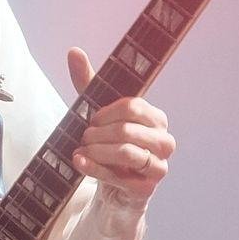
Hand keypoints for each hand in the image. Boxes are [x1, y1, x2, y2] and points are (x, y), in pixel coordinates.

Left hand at [67, 48, 173, 203]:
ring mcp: (159, 166)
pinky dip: (95, 168)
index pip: (132, 106)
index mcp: (157, 119)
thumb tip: (74, 51)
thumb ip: (88, 82)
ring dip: (96, 150)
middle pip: (127, 129)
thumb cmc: (109, 144)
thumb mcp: (98, 112)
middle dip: (97, 133)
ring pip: (126, 152)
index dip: (105, 112)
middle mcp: (165, 141)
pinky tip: (80, 162)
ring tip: (82, 150)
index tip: (91, 118)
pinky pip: (119, 176)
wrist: (113, 186)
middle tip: (84, 137)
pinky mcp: (147, 188)